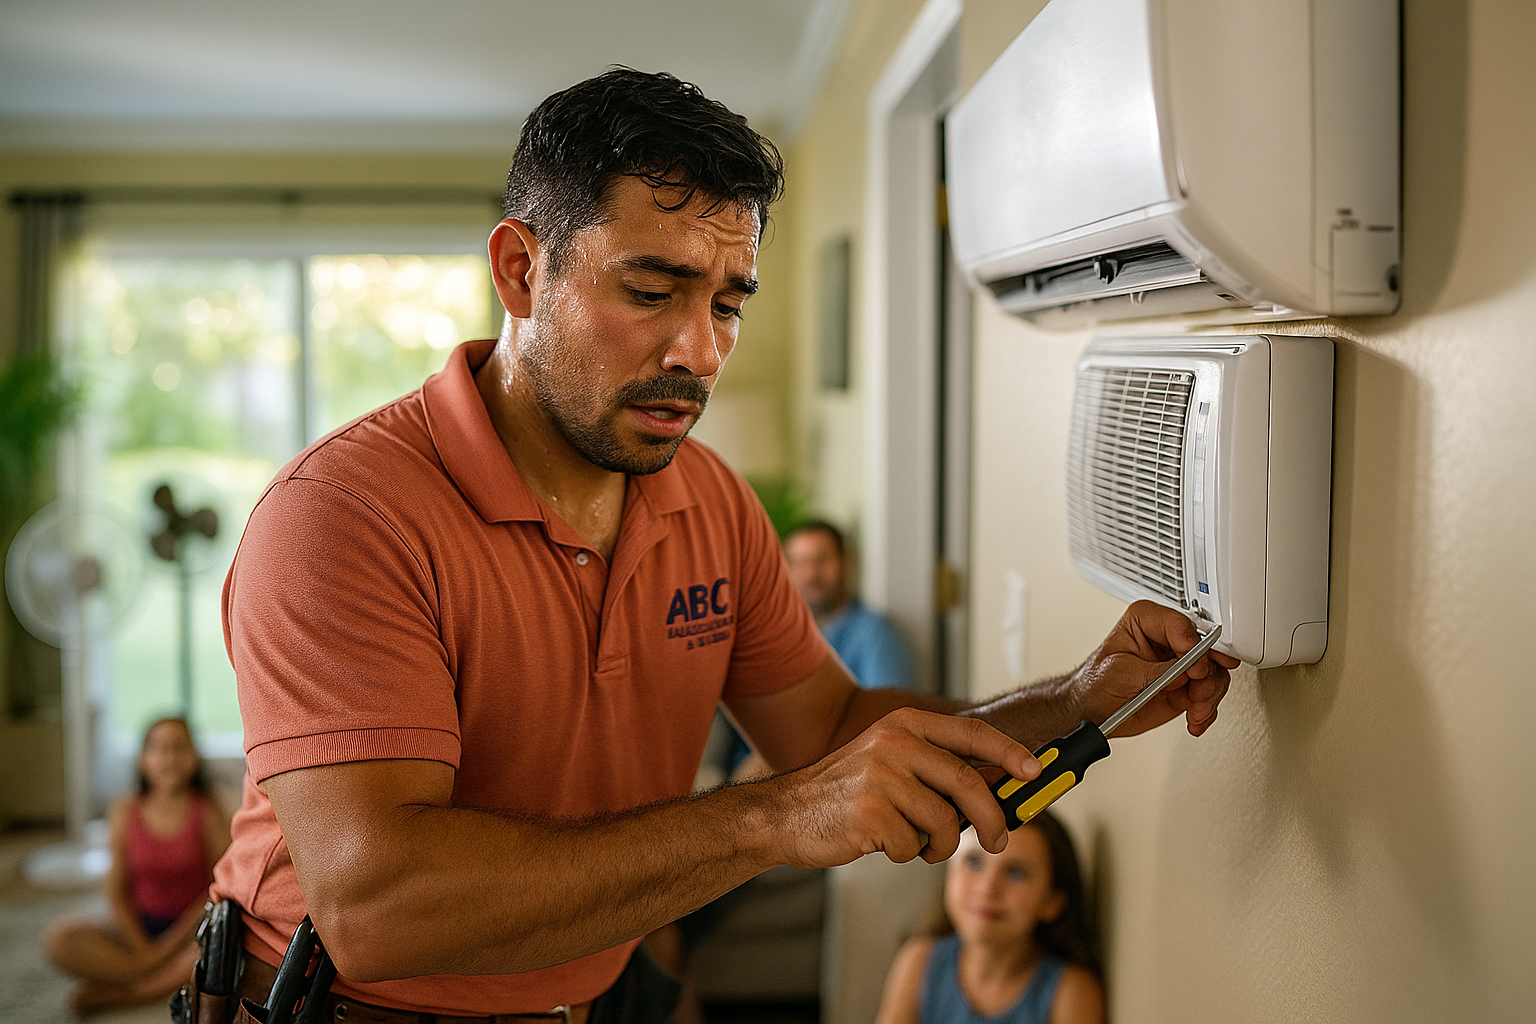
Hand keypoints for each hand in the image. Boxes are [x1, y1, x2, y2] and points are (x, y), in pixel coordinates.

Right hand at [762, 708, 1038, 867]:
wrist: (786, 814)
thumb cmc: (846, 794)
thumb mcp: (890, 762)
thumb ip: (937, 768)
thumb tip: (1000, 787)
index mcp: (905, 724)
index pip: (972, 733)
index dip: (1010, 753)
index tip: (1035, 772)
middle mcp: (894, 742)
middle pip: (969, 783)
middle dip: (992, 820)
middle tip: (996, 840)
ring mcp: (881, 776)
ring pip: (944, 822)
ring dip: (939, 845)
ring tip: (917, 843)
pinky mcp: (869, 812)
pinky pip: (913, 846)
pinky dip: (905, 855)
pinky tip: (880, 843)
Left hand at [1070, 601, 1240, 736]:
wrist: (1094, 710)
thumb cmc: (1097, 682)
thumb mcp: (1120, 673)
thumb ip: (1155, 670)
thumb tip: (1185, 669)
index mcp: (1146, 620)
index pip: (1180, 624)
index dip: (1192, 646)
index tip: (1195, 668)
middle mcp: (1168, 639)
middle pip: (1206, 648)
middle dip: (1207, 674)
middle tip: (1199, 692)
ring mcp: (1181, 663)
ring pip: (1214, 673)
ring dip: (1208, 695)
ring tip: (1195, 711)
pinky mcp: (1187, 686)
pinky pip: (1210, 694)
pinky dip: (1206, 710)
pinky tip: (1194, 720)